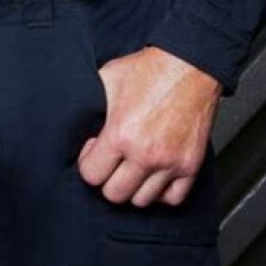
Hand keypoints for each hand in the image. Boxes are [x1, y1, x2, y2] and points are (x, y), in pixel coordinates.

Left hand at [77, 45, 222, 206]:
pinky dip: (161, 191)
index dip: (88, 162)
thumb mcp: (108, 78)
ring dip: (134, 186)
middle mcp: (145, 154)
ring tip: (132, 165)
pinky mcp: (190, 165)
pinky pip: (172, 199)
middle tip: (111, 160)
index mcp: (120, 133)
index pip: (92, 175)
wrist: (189, 65)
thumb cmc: (149, 70)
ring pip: (142, 201)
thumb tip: (76, 122)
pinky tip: (154, 173)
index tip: (95, 149)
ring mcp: (170, 163)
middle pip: (114, 194)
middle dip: (107, 178)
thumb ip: (90, 106)